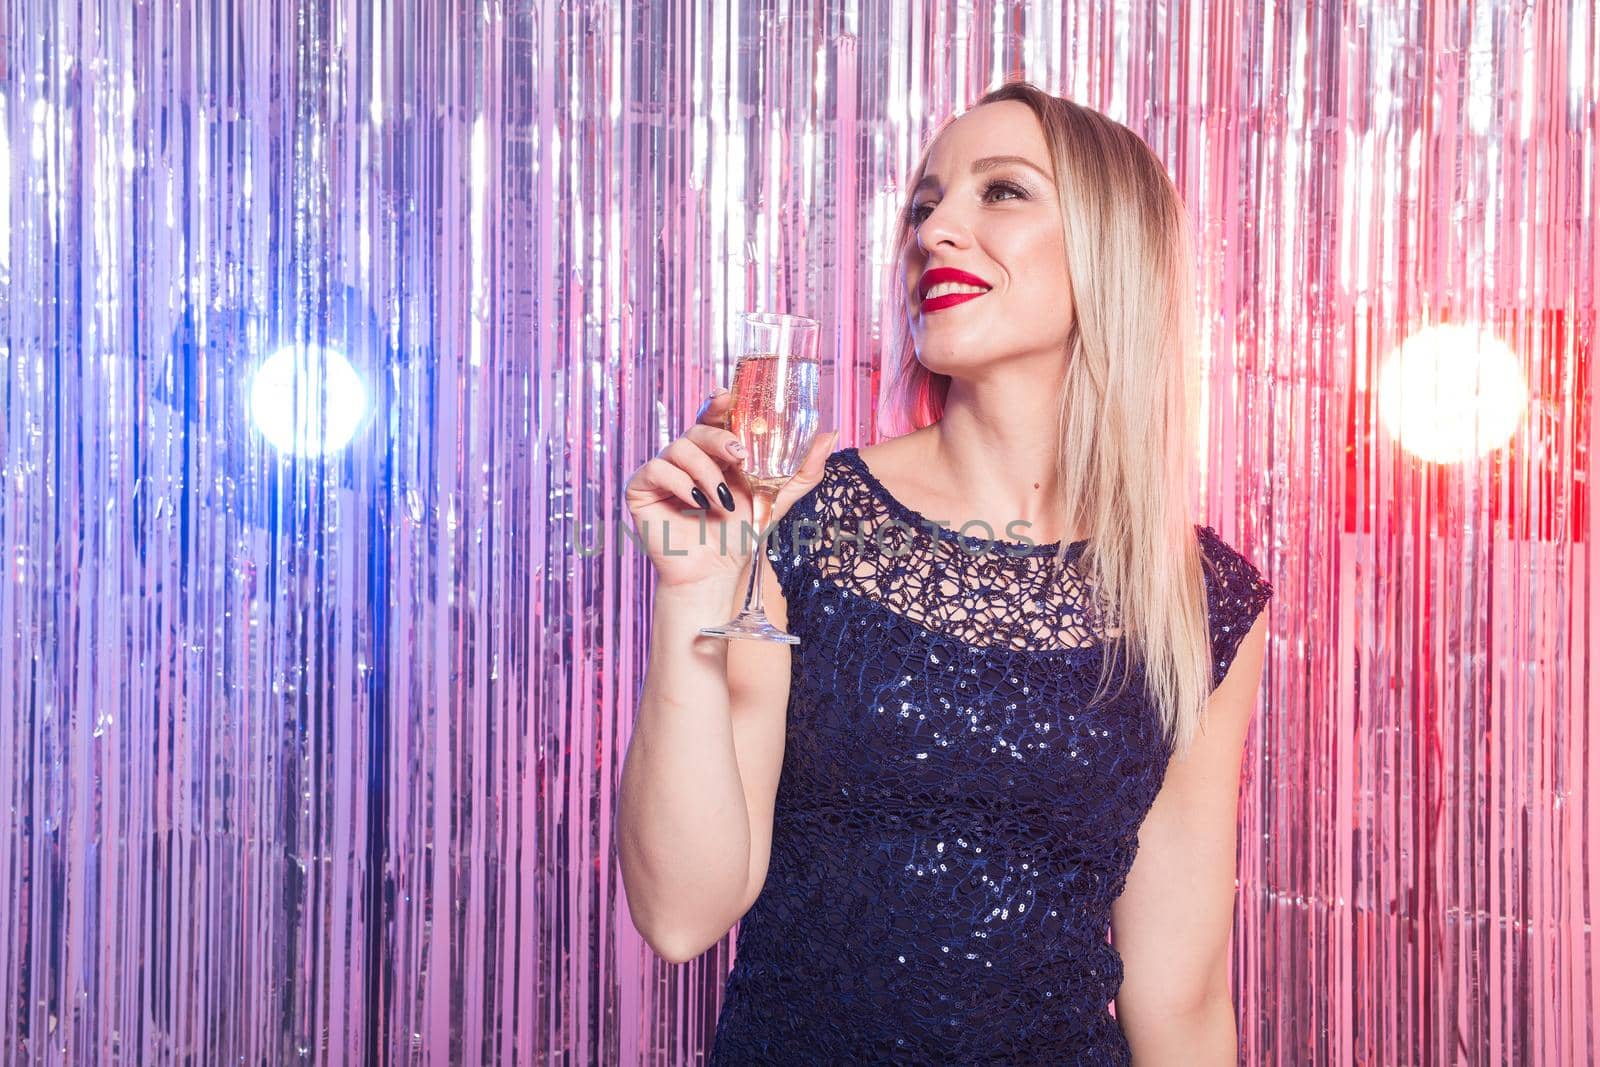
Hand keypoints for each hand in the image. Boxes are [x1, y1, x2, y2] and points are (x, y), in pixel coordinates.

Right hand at [624, 388, 837, 590]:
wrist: (714, 573)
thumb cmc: (740, 536)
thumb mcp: (777, 500)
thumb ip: (803, 470)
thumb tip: (830, 435)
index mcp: (716, 452)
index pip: (714, 416)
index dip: (718, 402)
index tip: (727, 396)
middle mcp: (688, 456)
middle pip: (697, 426)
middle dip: (719, 437)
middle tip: (739, 456)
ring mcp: (664, 471)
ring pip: (678, 446)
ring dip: (705, 472)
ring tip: (721, 500)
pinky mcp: (643, 488)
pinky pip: (656, 469)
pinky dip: (679, 483)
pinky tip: (695, 502)